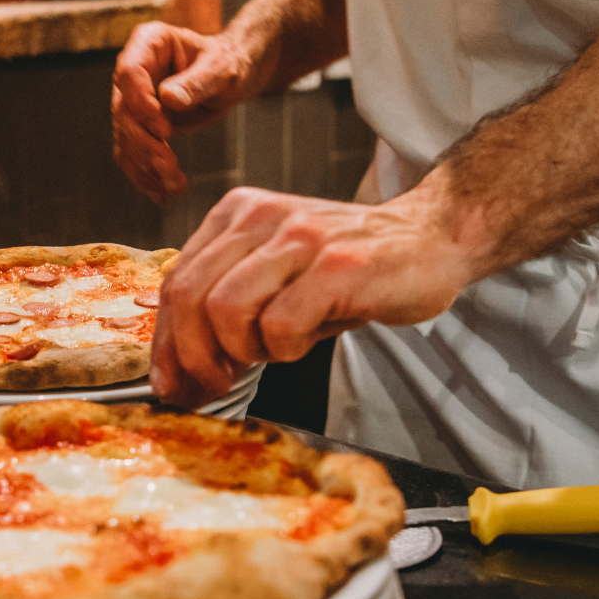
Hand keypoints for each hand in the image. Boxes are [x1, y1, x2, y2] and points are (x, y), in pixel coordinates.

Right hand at [111, 22, 255, 202]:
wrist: (231, 77)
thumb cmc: (229, 63)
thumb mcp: (221, 69)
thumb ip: (197, 82)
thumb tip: (168, 99)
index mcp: (148, 42)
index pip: (128, 73)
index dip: (141, 105)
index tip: (165, 131)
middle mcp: (132, 70)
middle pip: (123, 111)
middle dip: (146, 145)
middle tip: (171, 168)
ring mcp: (132, 99)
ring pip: (126, 137)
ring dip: (146, 166)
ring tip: (175, 187)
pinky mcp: (138, 124)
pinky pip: (131, 152)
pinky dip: (144, 175)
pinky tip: (162, 194)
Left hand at [153, 187, 481, 406]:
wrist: (431, 239)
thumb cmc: (349, 268)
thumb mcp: (277, 273)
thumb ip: (227, 305)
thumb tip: (179, 375)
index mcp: (238, 214)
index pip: (175, 280)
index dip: (167, 342)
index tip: (175, 384)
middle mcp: (262, 216)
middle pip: (188, 296)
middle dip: (194, 356)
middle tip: (217, 384)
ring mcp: (301, 237)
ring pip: (226, 309)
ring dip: (245, 350)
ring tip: (275, 350)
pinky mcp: (338, 265)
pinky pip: (281, 324)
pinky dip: (286, 350)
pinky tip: (308, 340)